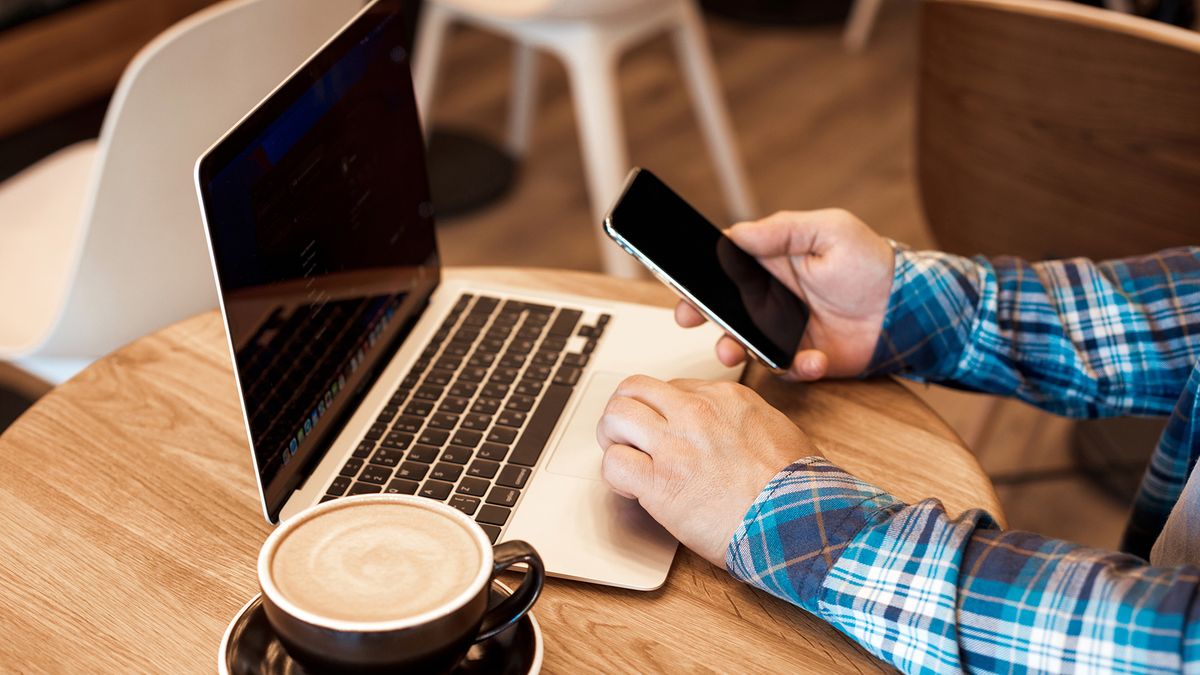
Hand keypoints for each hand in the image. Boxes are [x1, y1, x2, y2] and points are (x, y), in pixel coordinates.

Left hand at [597, 375, 819, 566]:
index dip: (661, 411)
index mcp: (723, 398)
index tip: (664, 430)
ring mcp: (674, 446)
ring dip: (613, 438)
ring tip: (624, 458)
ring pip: (615, 416)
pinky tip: (632, 490)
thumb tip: (723, 429)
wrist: (797, 522)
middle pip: (633, 389)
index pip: (671, 388)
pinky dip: (615, 477)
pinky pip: (613, 464)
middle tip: (629, 436)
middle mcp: (694, 413)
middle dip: (625, 411)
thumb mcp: (775, 430)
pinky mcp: (659, 483)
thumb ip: (739, 421)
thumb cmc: (796, 487)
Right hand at [676, 209, 894, 380]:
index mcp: (771, 265)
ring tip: (736, 352)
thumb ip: (782, 230)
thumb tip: (735, 233)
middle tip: (688, 320)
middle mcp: (771, 300)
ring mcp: (785, 332)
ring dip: (737, 350)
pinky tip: (814, 358)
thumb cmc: (871, 262)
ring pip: (746, 345)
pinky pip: (787, 369)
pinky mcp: (804, 359)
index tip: (682, 286)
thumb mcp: (829, 230)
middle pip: (724, 310)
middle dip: (702, 317)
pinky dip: (796, 367)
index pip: (724, 270)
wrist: (908, 307)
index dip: (699, 279)